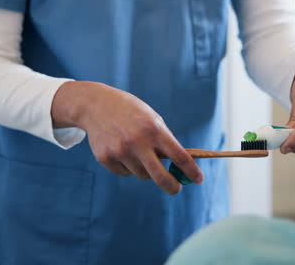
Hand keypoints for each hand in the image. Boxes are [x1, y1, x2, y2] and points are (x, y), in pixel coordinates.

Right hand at [52, 81, 202, 193]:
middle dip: (172, 186)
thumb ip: (164, 141)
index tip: (198, 179)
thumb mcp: (151, 119)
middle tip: (176, 189)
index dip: (191, 171)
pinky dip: (127, 166)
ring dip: (145, 169)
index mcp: (154, 129)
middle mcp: (137, 142)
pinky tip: (120, 149)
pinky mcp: (106, 158)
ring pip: (142, 175)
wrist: (96, 105)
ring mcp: (120, 151)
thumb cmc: (131, 113)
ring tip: (136, 150)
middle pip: (160, 176)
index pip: (179, 156)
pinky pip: (125, 173)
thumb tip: (179, 167)